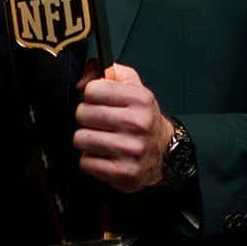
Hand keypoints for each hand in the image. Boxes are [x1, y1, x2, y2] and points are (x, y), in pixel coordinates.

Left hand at [73, 60, 173, 192]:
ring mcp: (131, 150)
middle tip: (100, 123)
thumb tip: (82, 80)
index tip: (100, 102)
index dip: (91, 96)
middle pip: (83, 113)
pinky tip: (106, 156)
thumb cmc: (143, 119)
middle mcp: (138, 123)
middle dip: (87, 118)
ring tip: (103, 140)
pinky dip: (92, 160)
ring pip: (81, 138)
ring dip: (87, 140)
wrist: (166, 153)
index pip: (92, 90)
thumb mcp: (133, 87)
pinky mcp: (123, 173)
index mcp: (140, 99)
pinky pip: (85, 162)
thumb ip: (107, 72)